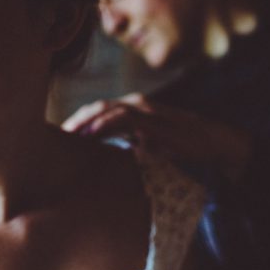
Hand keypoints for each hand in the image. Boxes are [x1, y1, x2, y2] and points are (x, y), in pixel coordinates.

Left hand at [62, 93, 250, 181]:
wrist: (216, 145)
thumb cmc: (182, 149)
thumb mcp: (150, 149)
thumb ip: (127, 148)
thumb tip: (104, 164)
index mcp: (133, 111)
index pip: (97, 112)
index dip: (77, 122)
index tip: (58, 138)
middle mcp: (136, 105)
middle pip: (95, 108)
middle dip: (74, 121)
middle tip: (53, 138)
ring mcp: (145, 110)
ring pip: (105, 109)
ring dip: (83, 122)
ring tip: (65, 136)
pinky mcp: (154, 120)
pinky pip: (123, 119)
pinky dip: (103, 125)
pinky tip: (89, 136)